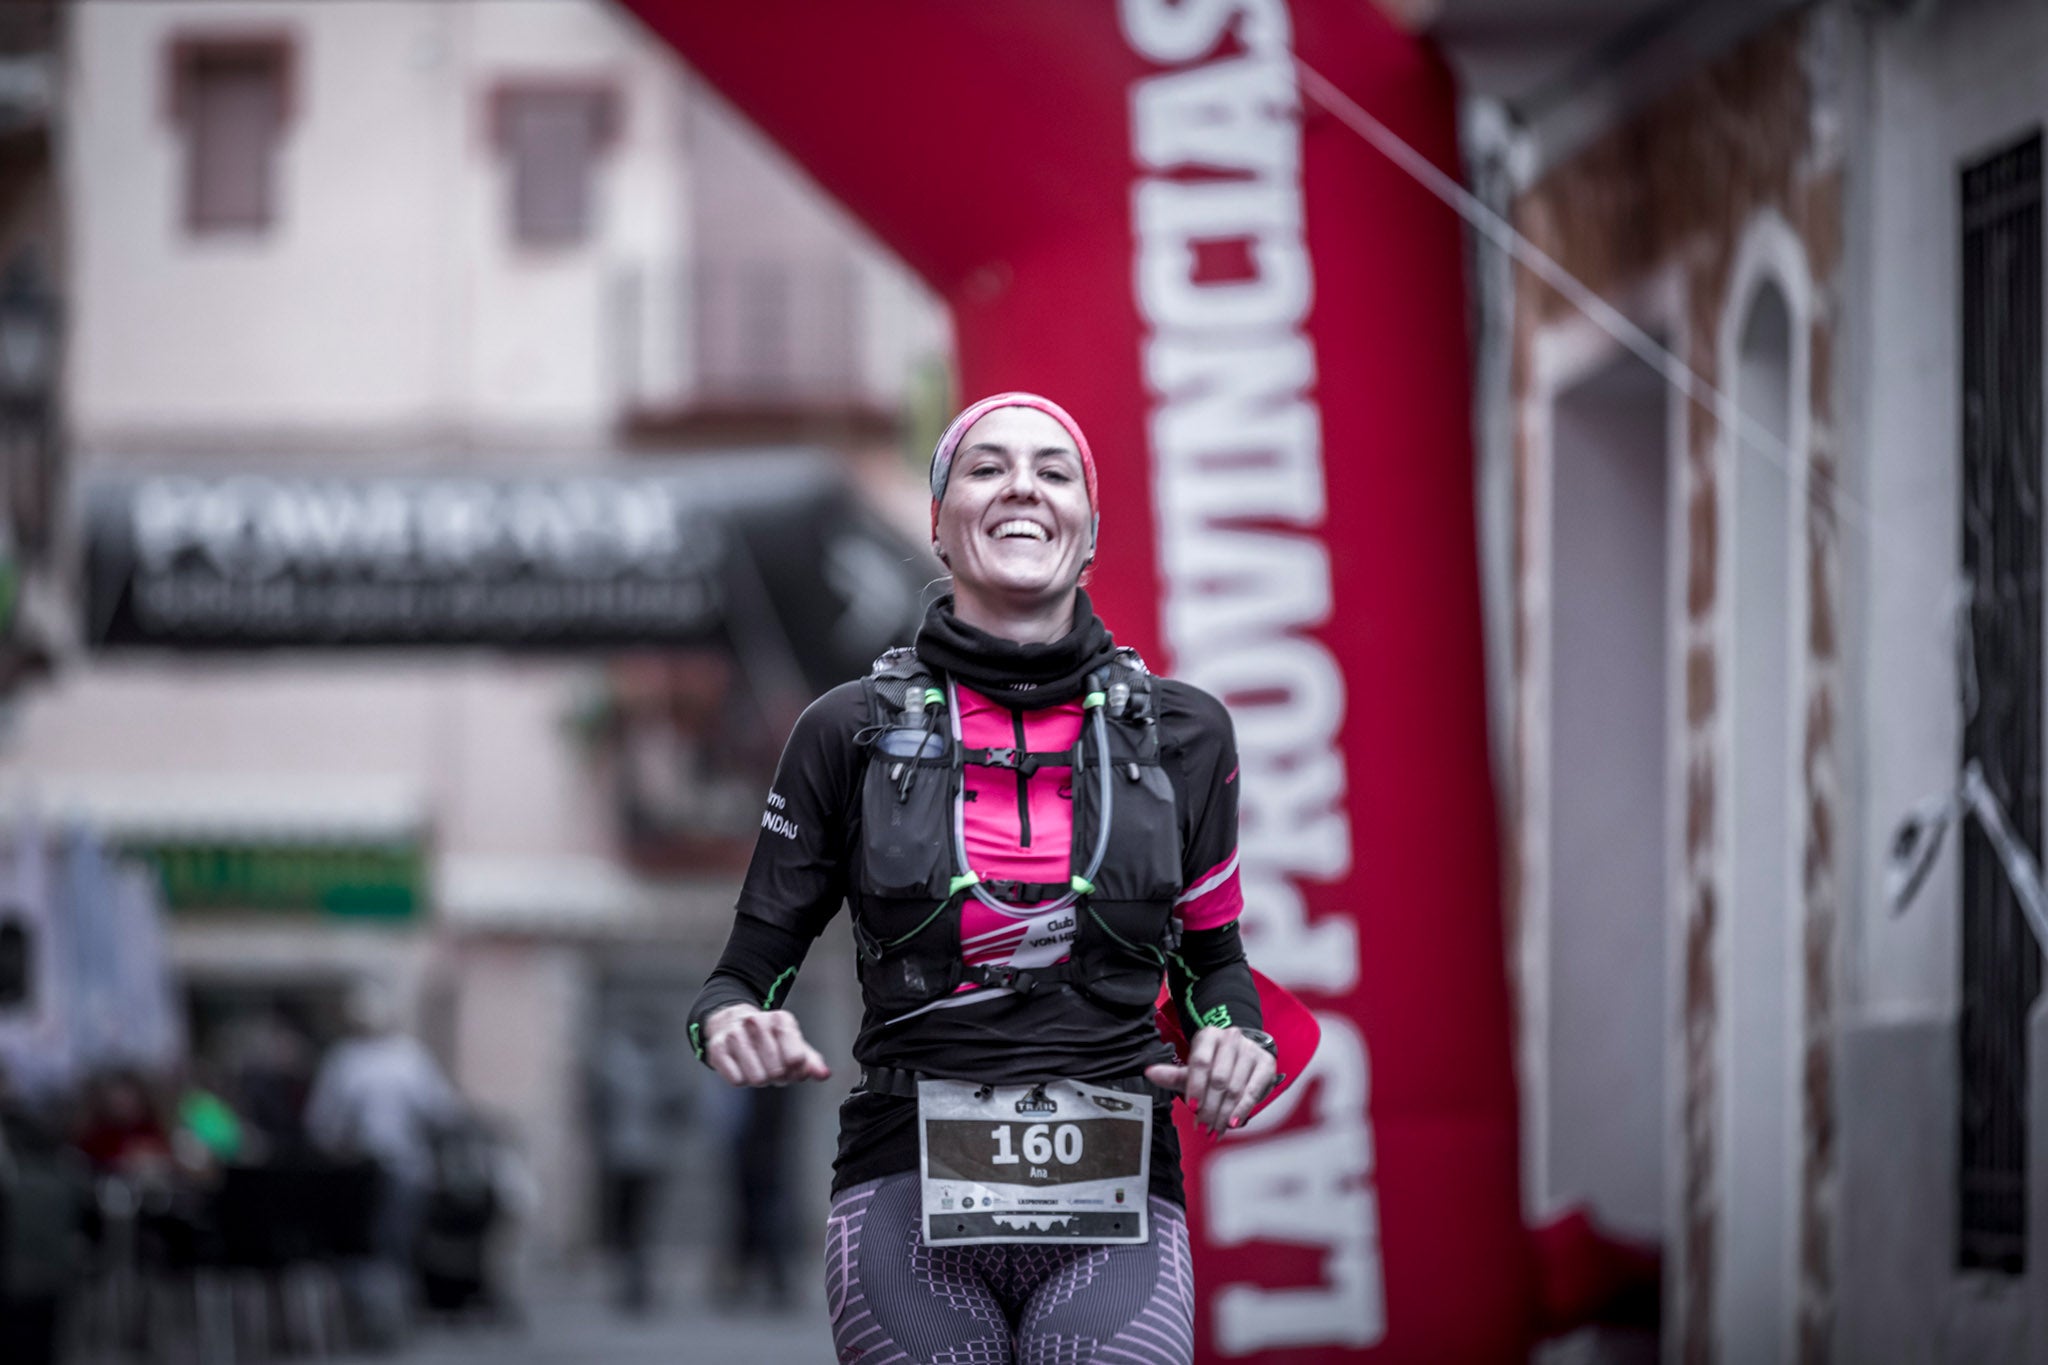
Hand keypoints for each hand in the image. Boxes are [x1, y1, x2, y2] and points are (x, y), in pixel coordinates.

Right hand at [702, 1004, 831, 1086]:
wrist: (730, 1023)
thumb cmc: (767, 1038)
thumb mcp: (792, 1044)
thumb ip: (811, 1062)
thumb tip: (824, 1075)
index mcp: (781, 1020)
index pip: (796, 1059)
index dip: (795, 1071)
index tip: (790, 1066)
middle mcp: (757, 1022)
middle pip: (776, 1072)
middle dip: (776, 1076)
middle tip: (770, 1067)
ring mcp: (735, 1034)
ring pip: (756, 1078)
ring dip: (758, 1079)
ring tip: (756, 1066)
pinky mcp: (716, 1048)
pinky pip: (736, 1080)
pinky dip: (740, 1079)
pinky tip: (740, 1066)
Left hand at [1144, 1026, 1277, 1136]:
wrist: (1242, 1051)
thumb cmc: (1213, 1062)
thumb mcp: (1193, 1067)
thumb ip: (1173, 1074)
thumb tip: (1150, 1073)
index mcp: (1209, 1036)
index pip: (1201, 1062)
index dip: (1195, 1087)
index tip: (1191, 1107)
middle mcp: (1231, 1039)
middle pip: (1219, 1079)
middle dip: (1209, 1108)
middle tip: (1202, 1126)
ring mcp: (1250, 1051)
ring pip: (1235, 1088)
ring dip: (1224, 1114)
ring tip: (1215, 1129)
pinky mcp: (1266, 1064)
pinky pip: (1254, 1091)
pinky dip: (1243, 1110)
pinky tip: (1234, 1122)